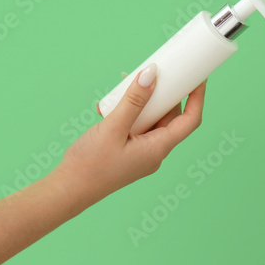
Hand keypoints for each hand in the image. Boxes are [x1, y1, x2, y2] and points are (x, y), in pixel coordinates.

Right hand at [56, 63, 204, 203]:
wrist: (67, 192)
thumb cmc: (90, 165)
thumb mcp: (112, 128)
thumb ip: (133, 101)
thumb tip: (151, 74)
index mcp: (158, 148)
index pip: (190, 120)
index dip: (197, 97)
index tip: (197, 77)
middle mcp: (155, 152)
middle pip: (170, 117)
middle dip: (164, 94)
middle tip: (155, 73)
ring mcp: (142, 153)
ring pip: (151, 120)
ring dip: (142, 102)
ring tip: (125, 83)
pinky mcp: (128, 152)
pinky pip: (136, 127)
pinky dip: (127, 114)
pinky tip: (108, 105)